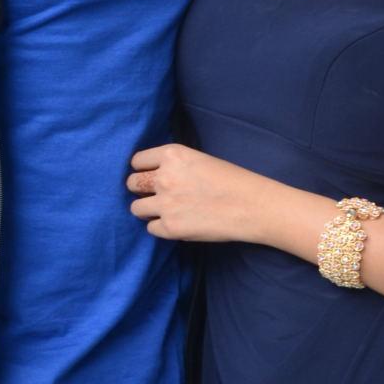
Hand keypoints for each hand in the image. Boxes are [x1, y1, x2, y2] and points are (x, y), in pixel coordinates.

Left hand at [127, 143, 265, 241]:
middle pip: (132, 183)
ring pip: (135, 208)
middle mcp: (164, 177)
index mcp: (172, 155)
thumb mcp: (199, 159)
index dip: (143, 170)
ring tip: (165, 211)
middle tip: (157, 195)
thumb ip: (174, 165)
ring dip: (147, 210)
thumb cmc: (232, 181)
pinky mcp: (170, 228)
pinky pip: (150, 228)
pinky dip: (161, 227)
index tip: (151, 176)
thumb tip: (153, 176)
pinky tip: (177, 223)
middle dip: (141, 189)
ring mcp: (165, 204)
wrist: (252, 206)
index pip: (137, 161)